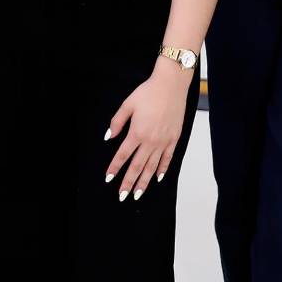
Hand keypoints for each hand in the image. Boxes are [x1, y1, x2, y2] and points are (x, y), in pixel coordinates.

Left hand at [104, 59, 191, 200]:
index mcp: (137, 132)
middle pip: (137, 166)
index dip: (115, 168)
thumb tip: (109, 137)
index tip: (108, 179)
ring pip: (152, 167)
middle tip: (122, 196)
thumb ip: (117, 122)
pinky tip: (157, 178)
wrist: (171, 85)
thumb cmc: (149, 92)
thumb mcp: (128, 104)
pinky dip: (162, 170)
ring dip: (144, 182)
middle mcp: (150, 140)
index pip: (123, 155)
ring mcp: (163, 142)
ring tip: (138, 194)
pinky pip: (167, 159)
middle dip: (129, 182)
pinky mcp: (174, 139)